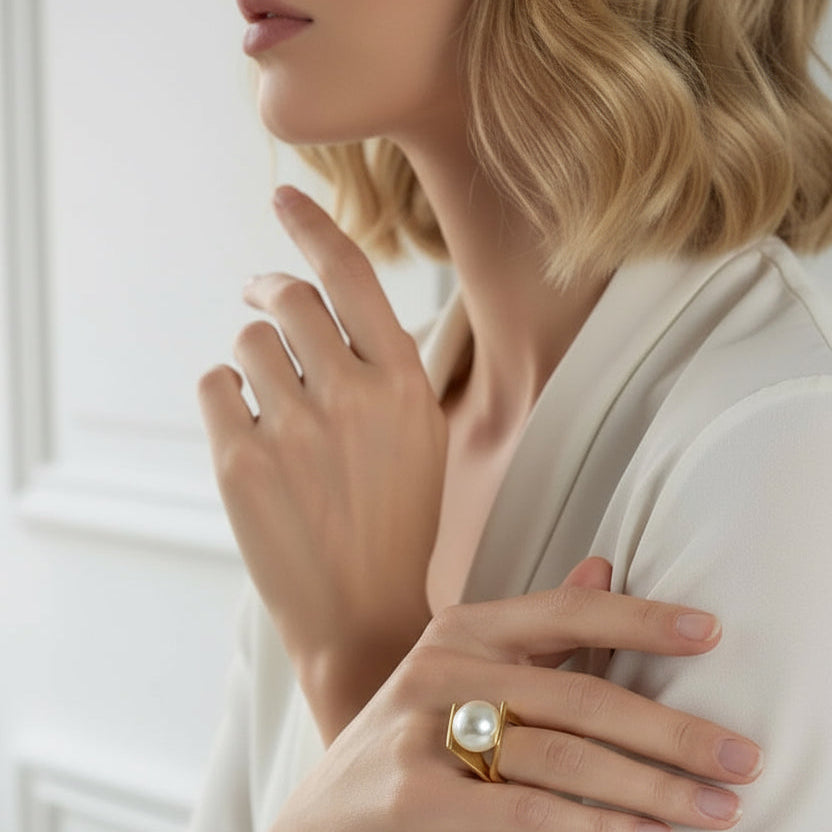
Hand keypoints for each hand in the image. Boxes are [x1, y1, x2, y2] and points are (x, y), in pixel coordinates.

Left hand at [198, 186, 446, 738]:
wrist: (365, 613)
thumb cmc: (397, 522)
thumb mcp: (421, 435)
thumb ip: (384, 366)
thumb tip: (321, 304)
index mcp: (407, 384)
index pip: (352, 276)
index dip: (314, 228)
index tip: (284, 198)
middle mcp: (354, 396)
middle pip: (287, 296)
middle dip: (267, 290)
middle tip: (260, 297)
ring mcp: (294, 429)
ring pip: (247, 343)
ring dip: (254, 360)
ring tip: (273, 405)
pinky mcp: (241, 463)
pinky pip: (215, 385)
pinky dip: (226, 396)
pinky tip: (249, 433)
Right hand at [273, 583, 761, 831]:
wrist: (324, 810)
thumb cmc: (412, 734)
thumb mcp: (464, 667)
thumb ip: (538, 628)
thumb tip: (604, 567)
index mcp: (464, 628)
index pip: (565, 610)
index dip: (641, 619)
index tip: (712, 634)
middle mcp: (444, 666)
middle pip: (578, 694)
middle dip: (670, 730)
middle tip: (742, 758)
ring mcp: (423, 729)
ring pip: (562, 756)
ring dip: (649, 788)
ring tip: (715, 810)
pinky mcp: (413, 794)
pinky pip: (525, 813)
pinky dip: (593, 826)